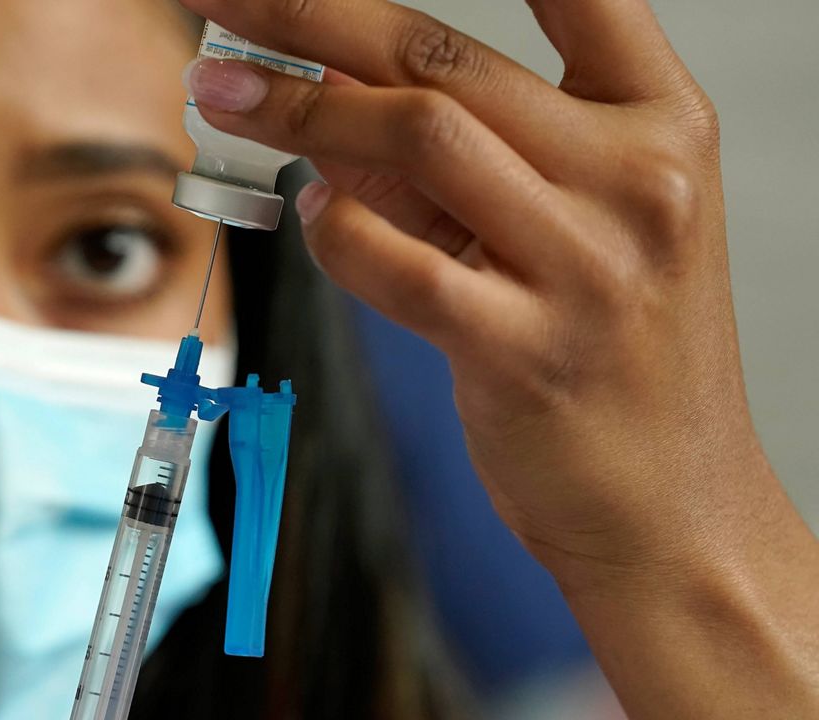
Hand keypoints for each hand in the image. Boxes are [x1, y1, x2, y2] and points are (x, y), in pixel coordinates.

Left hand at [180, 0, 818, 715]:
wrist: (670, 508)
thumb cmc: (614, 359)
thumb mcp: (570, 231)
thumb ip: (462, 158)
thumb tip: (326, 89)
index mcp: (663, 127)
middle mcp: (638, 180)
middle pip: (444, 60)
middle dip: (309, 15)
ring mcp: (587, 267)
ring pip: (418, 138)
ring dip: (295, 109)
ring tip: (222, 94)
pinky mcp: (526, 351)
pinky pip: (394, 263)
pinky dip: (333, 231)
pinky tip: (309, 217)